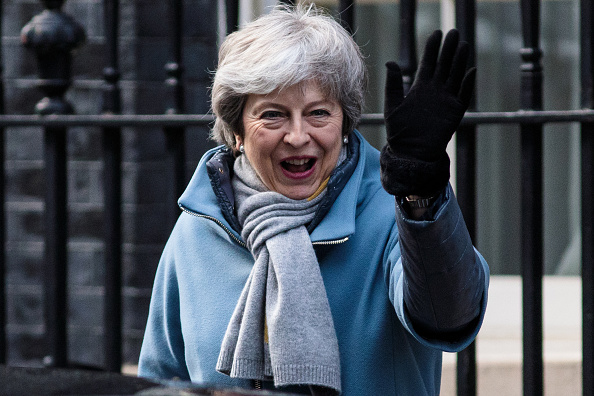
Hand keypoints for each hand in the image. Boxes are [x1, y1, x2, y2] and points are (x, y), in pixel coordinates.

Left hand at [380, 29, 475, 196]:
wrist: (411, 152)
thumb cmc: (399, 131)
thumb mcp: (393, 105)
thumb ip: (393, 85)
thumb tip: (390, 62)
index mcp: (420, 87)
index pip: (428, 63)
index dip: (432, 49)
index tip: (436, 33)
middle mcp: (435, 91)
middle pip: (444, 65)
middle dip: (448, 49)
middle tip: (453, 32)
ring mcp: (446, 100)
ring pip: (455, 76)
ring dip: (459, 61)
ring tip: (463, 45)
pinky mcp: (454, 111)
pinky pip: (464, 95)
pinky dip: (468, 84)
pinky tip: (471, 71)